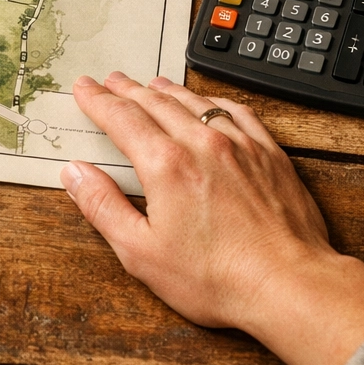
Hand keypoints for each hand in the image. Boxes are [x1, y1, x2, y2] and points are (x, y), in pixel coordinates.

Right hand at [60, 71, 363, 364]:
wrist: (289, 284)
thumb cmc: (217, 277)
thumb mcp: (141, 252)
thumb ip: (103, 207)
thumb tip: (74, 173)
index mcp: (165, 165)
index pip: (121, 118)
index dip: (98, 101)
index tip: (84, 88)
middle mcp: (201, 143)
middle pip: (155, 103)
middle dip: (127, 90)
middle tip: (110, 80)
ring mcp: (239, 145)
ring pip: (195, 102)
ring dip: (166, 90)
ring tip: (150, 84)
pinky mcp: (269, 154)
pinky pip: (236, 112)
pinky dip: (213, 100)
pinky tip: (208, 102)